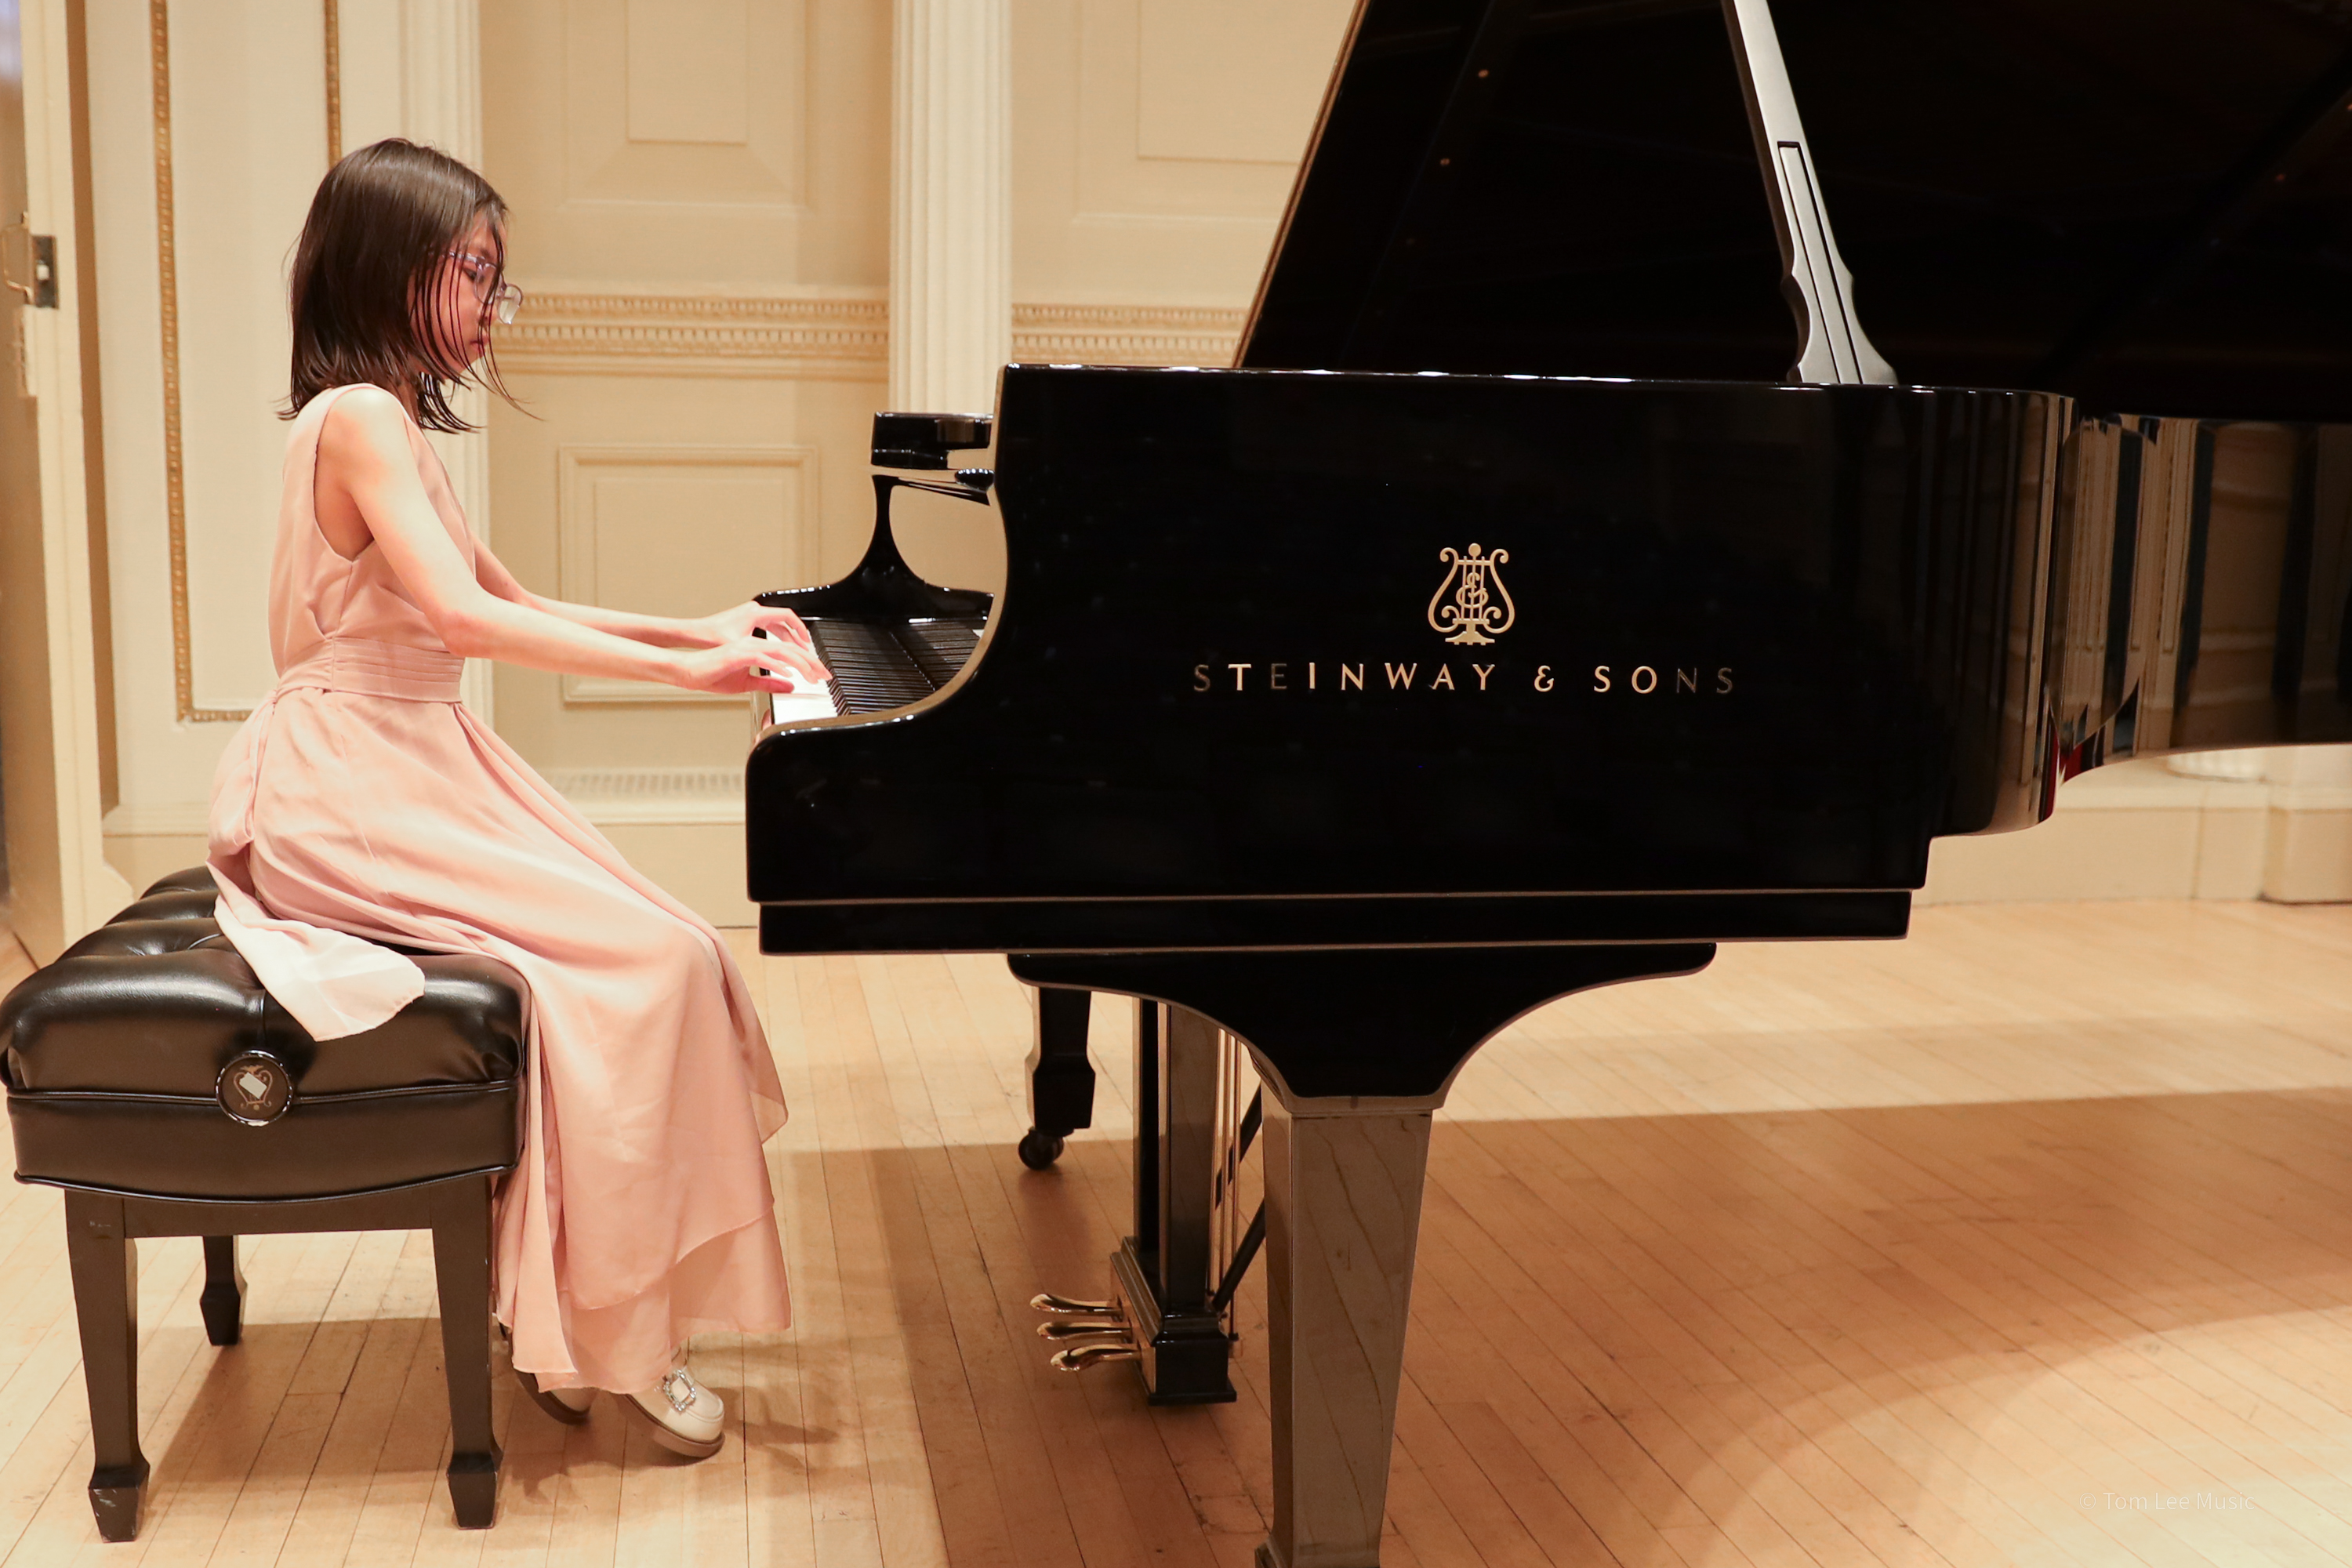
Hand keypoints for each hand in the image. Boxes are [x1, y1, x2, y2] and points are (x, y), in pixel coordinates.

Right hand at [671, 631, 830, 694]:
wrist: (689, 673)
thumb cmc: (712, 676)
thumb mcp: (747, 684)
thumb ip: (769, 682)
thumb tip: (789, 685)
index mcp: (757, 648)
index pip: (788, 653)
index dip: (807, 663)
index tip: (820, 674)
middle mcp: (754, 644)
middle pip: (790, 650)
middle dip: (811, 662)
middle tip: (824, 675)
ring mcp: (746, 647)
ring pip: (781, 651)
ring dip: (799, 663)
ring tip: (812, 675)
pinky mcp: (738, 653)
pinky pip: (763, 657)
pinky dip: (778, 665)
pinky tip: (789, 674)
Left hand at [696, 600, 815, 651]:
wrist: (695, 632)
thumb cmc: (711, 638)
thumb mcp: (741, 651)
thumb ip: (764, 658)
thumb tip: (782, 672)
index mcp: (756, 614)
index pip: (787, 617)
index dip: (800, 630)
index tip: (808, 642)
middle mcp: (754, 611)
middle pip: (784, 621)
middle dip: (797, 636)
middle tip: (807, 649)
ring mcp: (750, 614)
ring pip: (776, 625)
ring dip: (787, 638)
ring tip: (797, 651)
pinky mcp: (745, 620)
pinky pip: (768, 626)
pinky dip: (776, 637)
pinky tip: (780, 648)